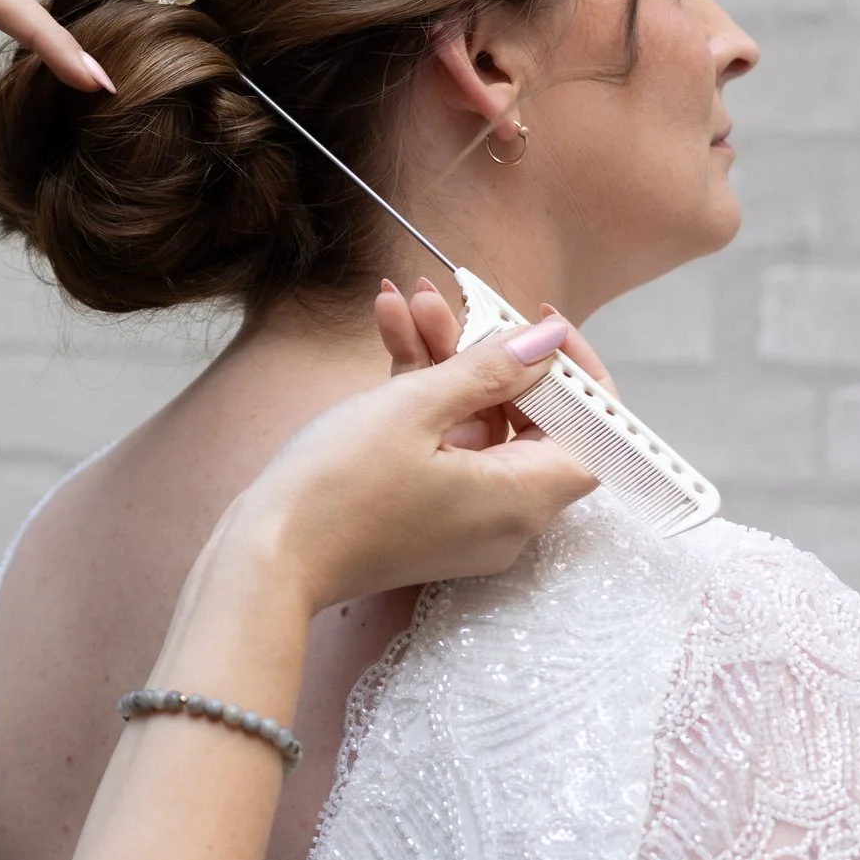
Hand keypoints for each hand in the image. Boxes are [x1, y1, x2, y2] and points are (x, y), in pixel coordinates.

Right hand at [180, 323, 601, 632]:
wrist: (265, 557)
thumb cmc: (336, 490)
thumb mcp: (412, 409)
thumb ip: (489, 369)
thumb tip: (547, 341)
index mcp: (521, 498)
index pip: (594, 435)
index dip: (579, 376)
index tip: (541, 327)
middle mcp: (506, 517)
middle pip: (528, 420)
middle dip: (490, 352)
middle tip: (451, 303)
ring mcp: (465, 518)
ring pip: (477, 424)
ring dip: (446, 362)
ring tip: (405, 302)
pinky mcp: (426, 513)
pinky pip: (443, 444)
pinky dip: (422, 396)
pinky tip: (388, 333)